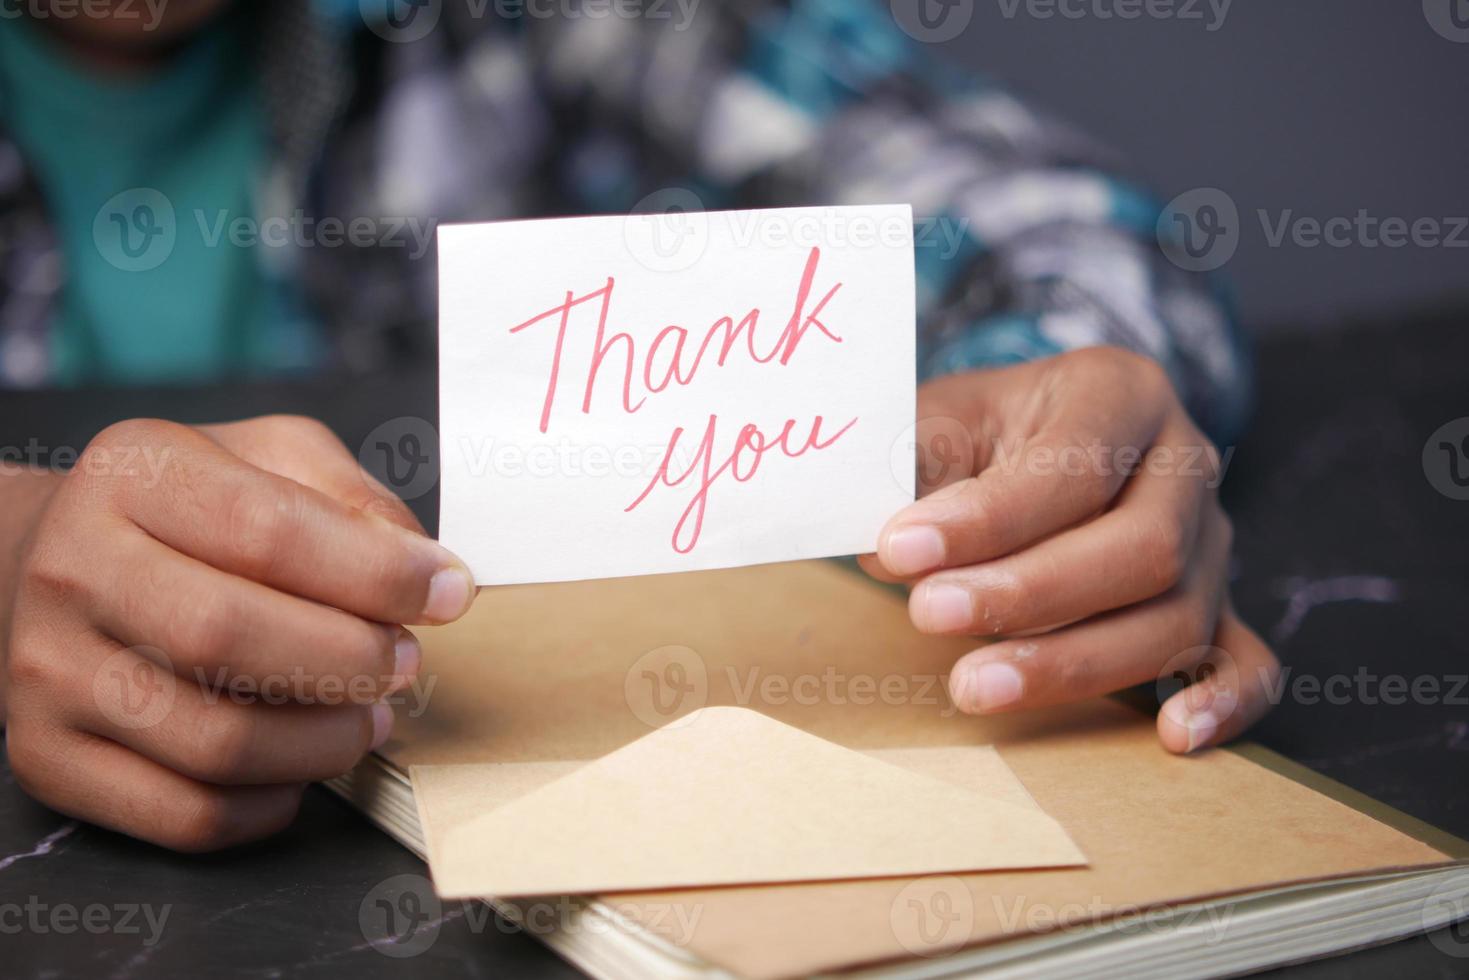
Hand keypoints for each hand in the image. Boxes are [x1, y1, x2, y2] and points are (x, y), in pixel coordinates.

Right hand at [4, 416, 475, 849]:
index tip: (447, 593)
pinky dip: (270, 803)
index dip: (379, 573)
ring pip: (215, 740)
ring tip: (367, 717)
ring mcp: (50, 672)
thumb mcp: (272, 458)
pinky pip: (185, 813)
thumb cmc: (189, 511)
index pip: (269, 531)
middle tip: (404, 664)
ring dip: (324, 742)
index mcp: (135, 474)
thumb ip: (352, 499)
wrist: (54, 561)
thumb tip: (427, 574)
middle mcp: (75, 568)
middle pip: (229, 637)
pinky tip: (301, 766)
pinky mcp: (51, 759)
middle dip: (351, 661)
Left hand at [861, 348, 1278, 752]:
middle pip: (1145, 546)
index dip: (988, 517)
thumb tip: (886, 551)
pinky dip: (1223, 702)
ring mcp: (1212, 541)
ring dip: (1075, 663)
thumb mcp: (936, 419)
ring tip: (974, 686)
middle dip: (1030, 594)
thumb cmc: (975, 431)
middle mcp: (1185, 462)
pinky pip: (1245, 662)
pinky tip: (1173, 735)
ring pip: (1178, 616)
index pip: (1074, 463)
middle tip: (928, 614)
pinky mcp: (1216, 608)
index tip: (900, 549)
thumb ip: (915, 472)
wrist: (1021, 438)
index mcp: (1120, 392)